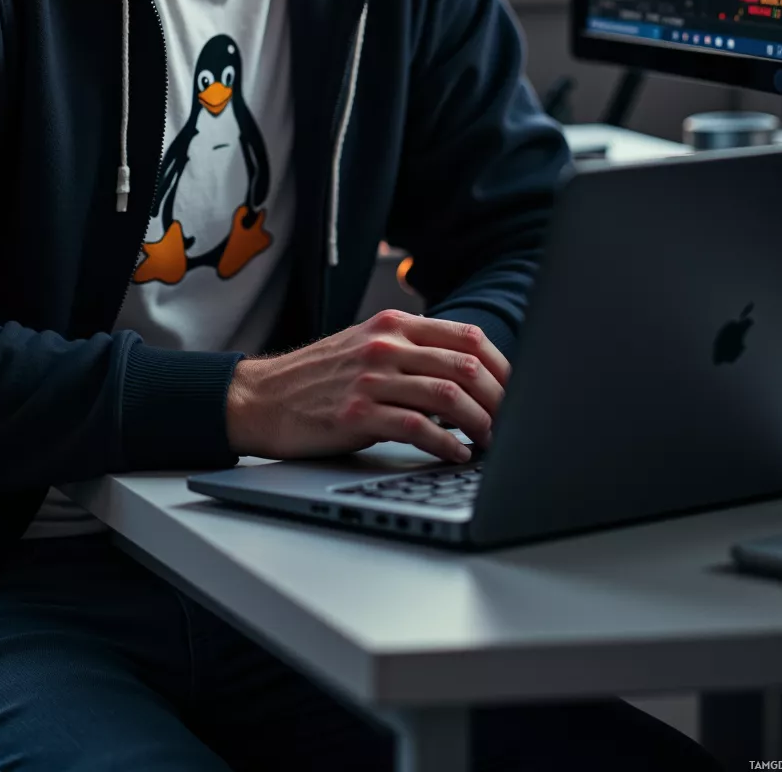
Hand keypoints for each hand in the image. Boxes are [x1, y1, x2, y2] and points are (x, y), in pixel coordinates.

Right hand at [225, 309, 508, 463]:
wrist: (261, 397)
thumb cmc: (318, 379)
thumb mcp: (366, 348)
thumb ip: (412, 352)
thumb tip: (468, 377)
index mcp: (394, 324)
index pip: (467, 336)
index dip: (503, 367)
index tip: (520, 392)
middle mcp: (386, 345)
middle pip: (465, 366)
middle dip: (500, 399)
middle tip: (517, 425)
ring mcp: (371, 378)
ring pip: (448, 395)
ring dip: (480, 424)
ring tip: (493, 444)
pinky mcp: (358, 413)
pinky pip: (417, 428)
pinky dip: (446, 445)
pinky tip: (457, 456)